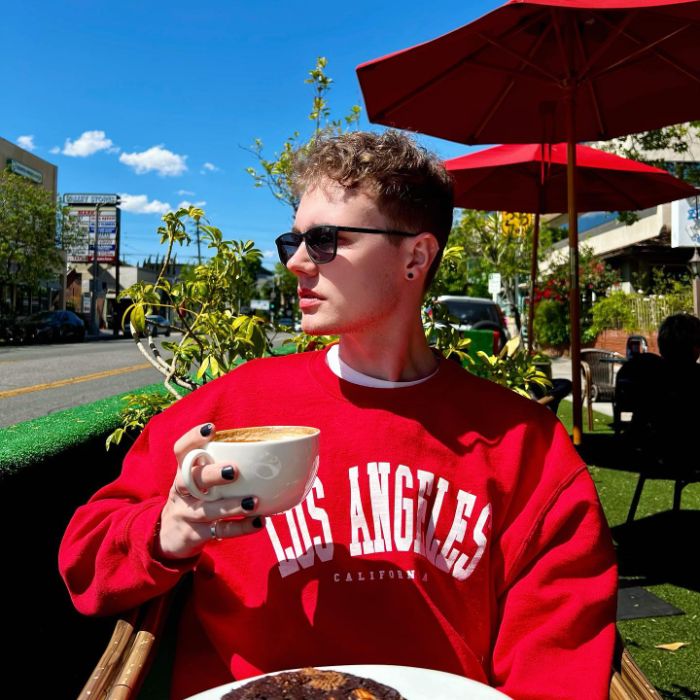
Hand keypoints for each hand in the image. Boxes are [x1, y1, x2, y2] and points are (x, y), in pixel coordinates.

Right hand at [156, 422, 263, 559]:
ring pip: (207, 509)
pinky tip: (258, 521)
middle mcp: (182, 492)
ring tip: (254, 501)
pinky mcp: (195, 535)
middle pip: (190, 480)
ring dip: (232, 505)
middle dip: (211, 474)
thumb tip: (260, 451)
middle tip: (233, 470)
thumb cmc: (194, 499)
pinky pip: (219, 531)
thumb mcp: (196, 481)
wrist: (168, 537)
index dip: (193, 439)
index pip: (181, 451)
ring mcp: (187, 514)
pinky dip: (240, 527)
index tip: (211, 429)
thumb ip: (216, 465)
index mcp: (182, 472)